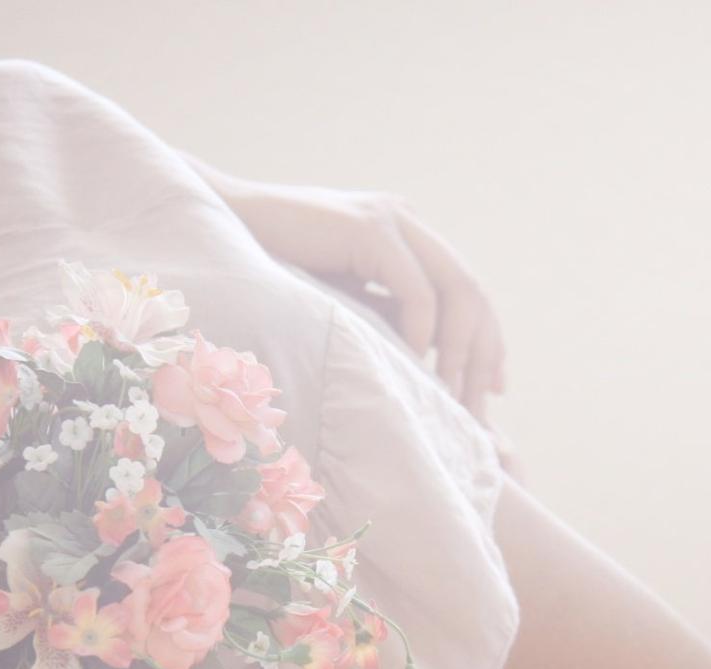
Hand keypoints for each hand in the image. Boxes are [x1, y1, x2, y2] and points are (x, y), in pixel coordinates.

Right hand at [204, 173, 506, 418]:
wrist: (218, 222)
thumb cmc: (267, 266)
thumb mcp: (340, 297)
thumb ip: (382, 315)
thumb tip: (428, 365)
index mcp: (403, 234)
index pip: (464, 290)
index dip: (486, 339)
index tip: (492, 387)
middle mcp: (406, 221)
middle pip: (471, 292)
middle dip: (482, 353)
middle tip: (480, 406)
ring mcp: (391, 220)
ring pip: (456, 291)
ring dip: (460, 351)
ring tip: (451, 398)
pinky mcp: (370, 228)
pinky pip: (417, 292)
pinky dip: (421, 335)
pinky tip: (411, 366)